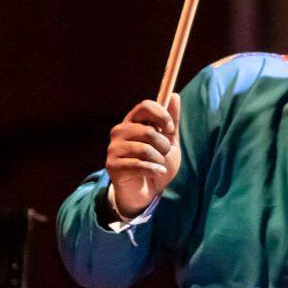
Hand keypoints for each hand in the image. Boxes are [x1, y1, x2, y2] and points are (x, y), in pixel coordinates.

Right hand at [105, 94, 180, 216]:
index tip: (169, 130)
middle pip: (148, 131)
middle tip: (163, 154)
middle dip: (163, 146)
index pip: (145, 106)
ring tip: (159, 165)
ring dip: (159, 160)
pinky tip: (156, 173)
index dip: (162, 116)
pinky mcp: (112, 165)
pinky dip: (153, 170)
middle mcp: (120, 131)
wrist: (146, 192)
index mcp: (133, 122)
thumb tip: (175, 96)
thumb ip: (171, 122)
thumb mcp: (169, 142)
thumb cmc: (156, 164)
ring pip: (145, 149)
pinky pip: (139, 164)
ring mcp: (114, 148)